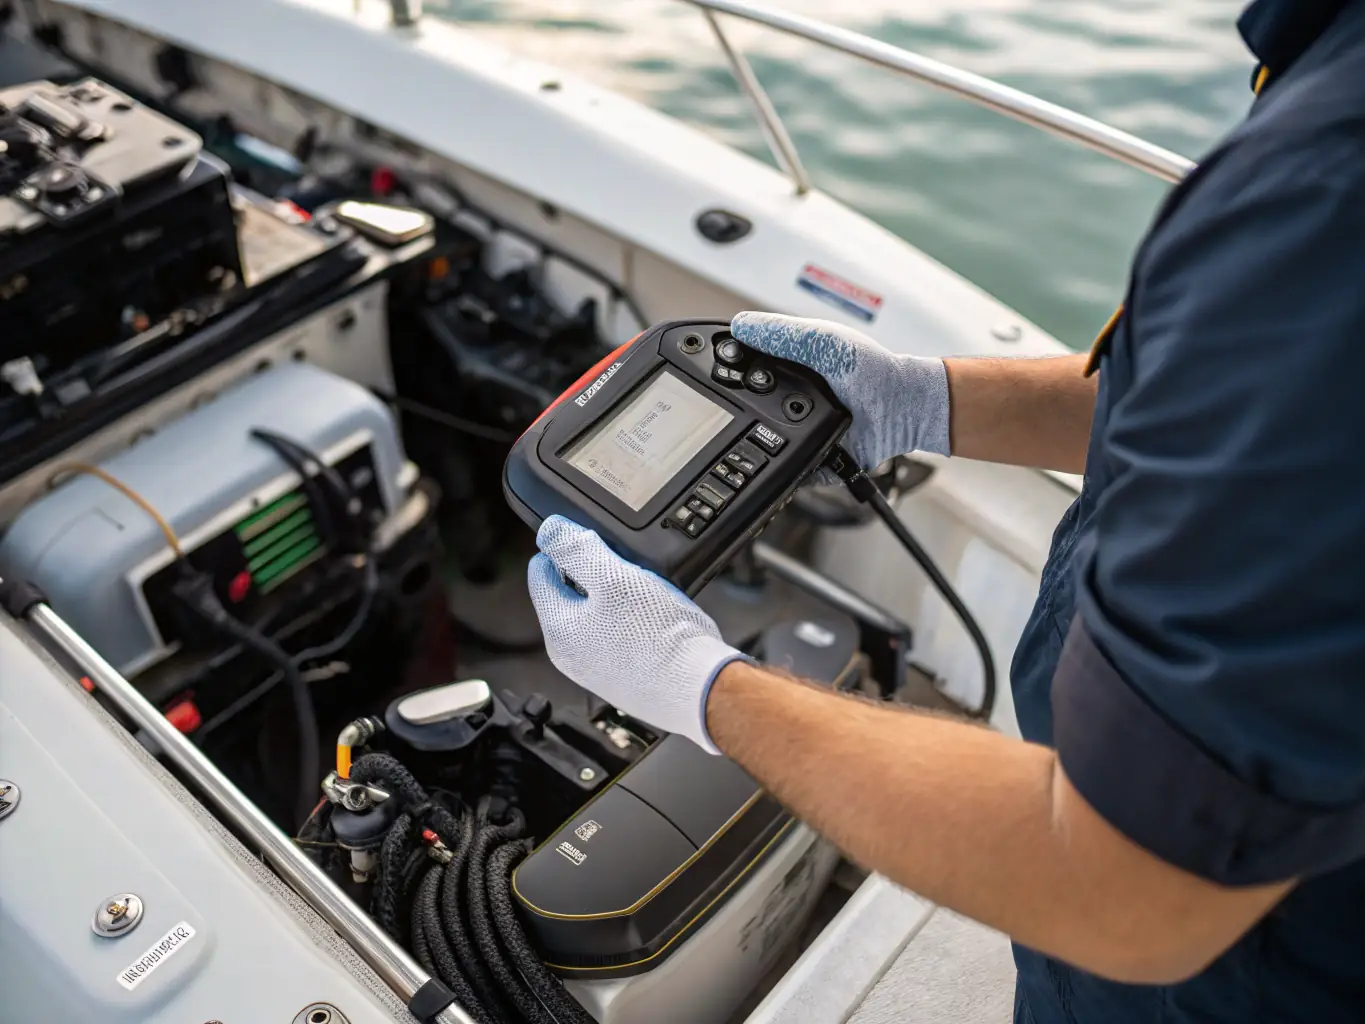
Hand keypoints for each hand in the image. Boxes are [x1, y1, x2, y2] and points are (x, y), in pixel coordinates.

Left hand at [526, 516, 747, 753]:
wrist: (701, 687)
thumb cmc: (660, 638)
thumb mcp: (614, 577)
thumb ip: (576, 550)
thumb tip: (549, 531)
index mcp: (559, 629)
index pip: (540, 574)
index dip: (563, 550)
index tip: (588, 542)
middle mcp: (571, 655)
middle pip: (569, 596)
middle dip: (593, 577)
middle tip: (626, 570)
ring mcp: (597, 670)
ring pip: (596, 617)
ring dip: (615, 600)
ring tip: (646, 596)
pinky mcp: (623, 678)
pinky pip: (618, 638)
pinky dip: (631, 624)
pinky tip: (654, 622)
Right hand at [731, 312, 950, 476]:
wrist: (903, 409)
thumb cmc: (873, 370)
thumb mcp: (823, 340)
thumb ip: (781, 334)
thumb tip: (739, 326)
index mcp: (789, 365)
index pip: (744, 364)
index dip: (723, 364)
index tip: (703, 365)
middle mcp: (790, 397)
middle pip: (746, 403)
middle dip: (733, 405)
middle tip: (725, 402)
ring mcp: (799, 428)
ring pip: (761, 437)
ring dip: (755, 437)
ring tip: (750, 430)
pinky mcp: (811, 455)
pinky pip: (786, 467)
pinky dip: (781, 469)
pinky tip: (774, 460)